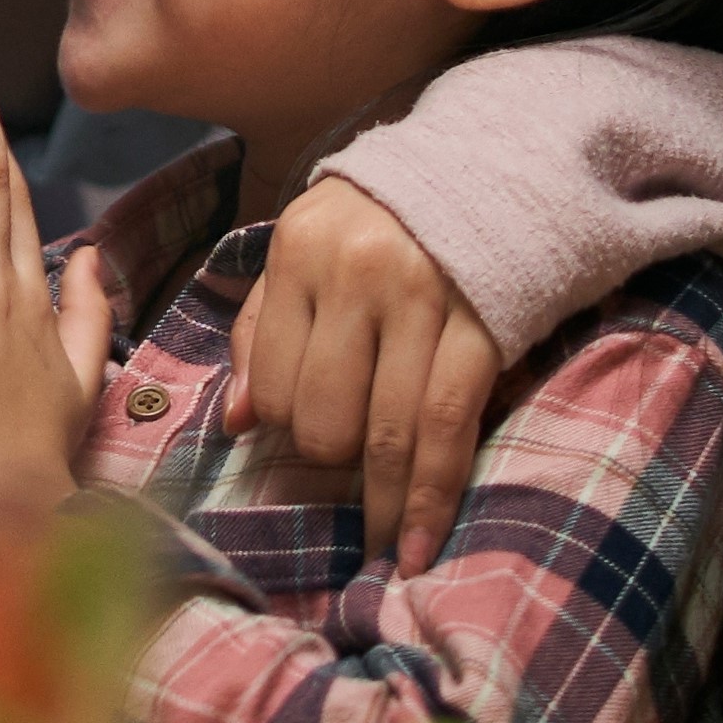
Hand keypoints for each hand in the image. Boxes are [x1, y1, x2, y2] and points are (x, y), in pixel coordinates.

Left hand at [226, 176, 501, 575]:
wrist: (488, 171)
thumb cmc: (378, 223)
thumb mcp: (304, 251)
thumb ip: (261, 330)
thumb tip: (234, 423)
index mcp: (299, 253)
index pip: (270, 377)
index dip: (277, 425)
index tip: (288, 449)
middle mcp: (355, 276)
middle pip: (324, 414)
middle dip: (328, 462)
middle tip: (341, 478)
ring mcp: (422, 302)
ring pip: (385, 431)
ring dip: (381, 504)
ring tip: (381, 552)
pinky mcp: (482, 329)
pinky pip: (448, 429)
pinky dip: (430, 495)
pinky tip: (417, 541)